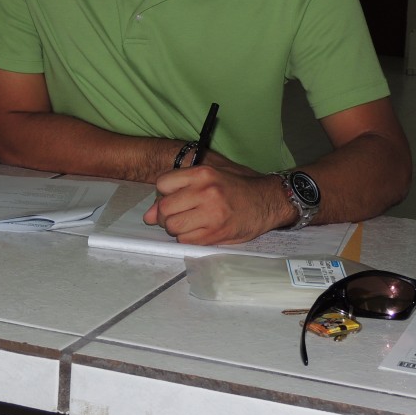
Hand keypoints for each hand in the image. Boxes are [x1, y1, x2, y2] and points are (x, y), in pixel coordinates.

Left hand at [143, 165, 290, 244]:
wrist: (267, 201)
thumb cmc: (236, 188)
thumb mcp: (209, 179)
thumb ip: (178, 191)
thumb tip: (148, 216)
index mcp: (203, 173)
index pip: (162, 184)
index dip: (164, 194)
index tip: (174, 198)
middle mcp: (205, 192)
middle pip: (165, 209)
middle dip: (166, 215)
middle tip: (179, 215)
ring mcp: (211, 214)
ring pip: (172, 227)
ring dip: (176, 229)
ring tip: (190, 224)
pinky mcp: (216, 234)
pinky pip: (186, 241)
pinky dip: (187, 239)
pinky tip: (199, 231)